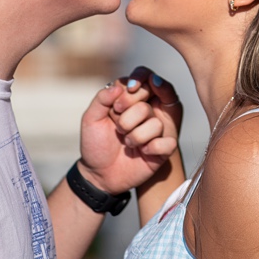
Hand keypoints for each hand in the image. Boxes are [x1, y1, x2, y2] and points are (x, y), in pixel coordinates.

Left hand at [76, 65, 181, 194]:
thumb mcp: (91, 119)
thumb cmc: (95, 144)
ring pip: (156, 124)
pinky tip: (142, 153)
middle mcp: (145, 113)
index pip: (141, 83)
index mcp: (129, 101)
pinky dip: (152, 148)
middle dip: (128, 117)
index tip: (119, 104)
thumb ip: (102, 99)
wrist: (99, 174)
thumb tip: (119, 86)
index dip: (132, 90)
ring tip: (127, 143)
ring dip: (136, 136)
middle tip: (118, 127)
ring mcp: (155, 131)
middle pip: (147, 103)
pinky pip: (168, 143)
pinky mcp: (162, 150)